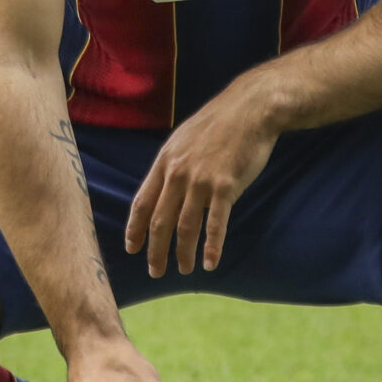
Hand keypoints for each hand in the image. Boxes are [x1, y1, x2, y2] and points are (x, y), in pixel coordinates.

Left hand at [125, 82, 280, 278]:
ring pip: (186, 226)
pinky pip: (216, 224)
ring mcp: (201, 181)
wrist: (249, 110)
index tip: (132, 249)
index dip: (135, 228)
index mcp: (164, 163)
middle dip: (155, 250)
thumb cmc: (217, 125)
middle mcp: (178, 174)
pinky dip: (212, 246)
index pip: (141, 202)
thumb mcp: (182, 140)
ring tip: (183, 269)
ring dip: (183, 253)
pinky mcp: (226, 186)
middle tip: (155, 271)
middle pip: (160, 221)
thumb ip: (172, 165)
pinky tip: (211, 263)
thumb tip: (163, 188)